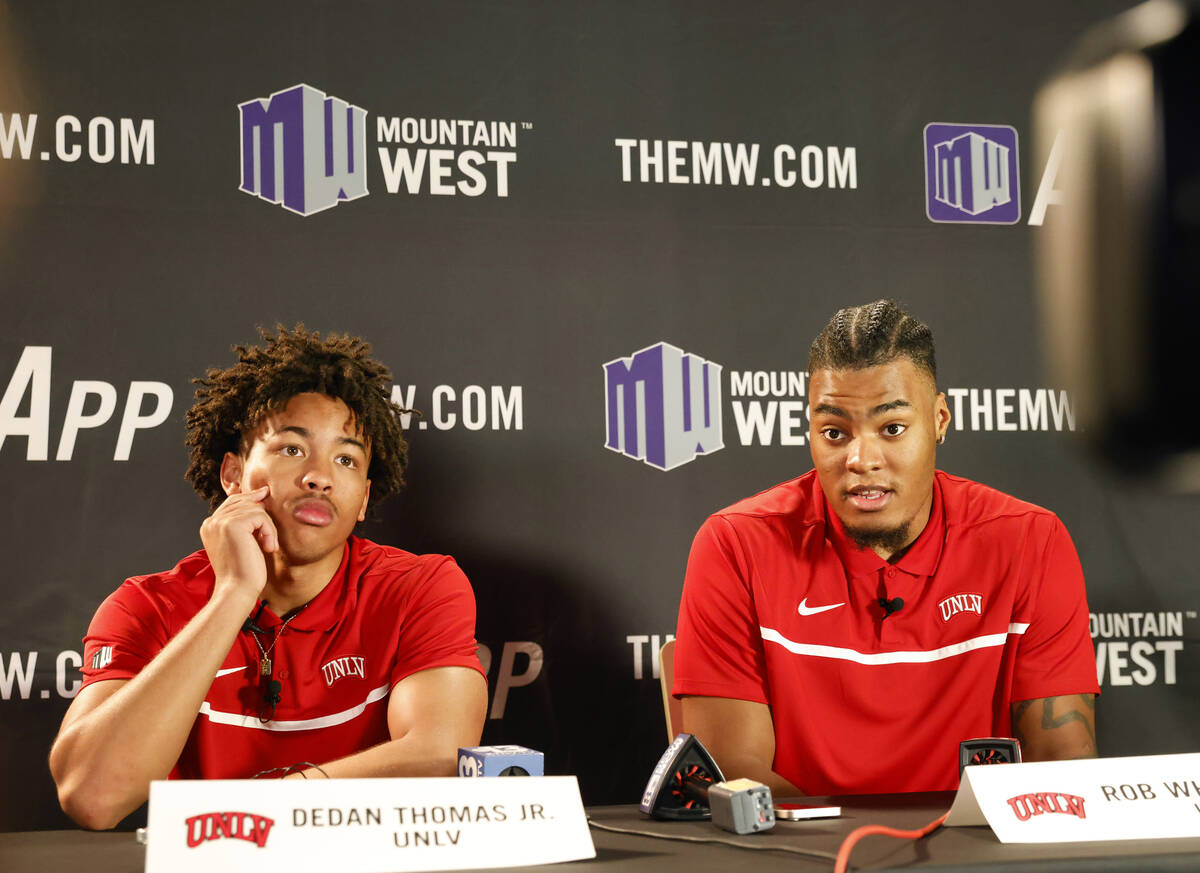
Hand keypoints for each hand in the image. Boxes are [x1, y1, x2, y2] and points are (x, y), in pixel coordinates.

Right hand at [199, 485, 276, 600]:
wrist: (237, 590)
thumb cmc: (243, 571)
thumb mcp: (242, 542)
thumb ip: (245, 522)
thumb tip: (261, 497)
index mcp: (210, 526)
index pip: (232, 502)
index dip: (250, 497)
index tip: (265, 493)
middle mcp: (211, 522)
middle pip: (244, 501)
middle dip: (262, 515)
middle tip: (269, 539)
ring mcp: (220, 522)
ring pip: (255, 508)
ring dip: (268, 528)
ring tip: (268, 547)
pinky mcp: (232, 524)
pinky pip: (261, 516)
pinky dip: (269, 531)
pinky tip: (268, 547)